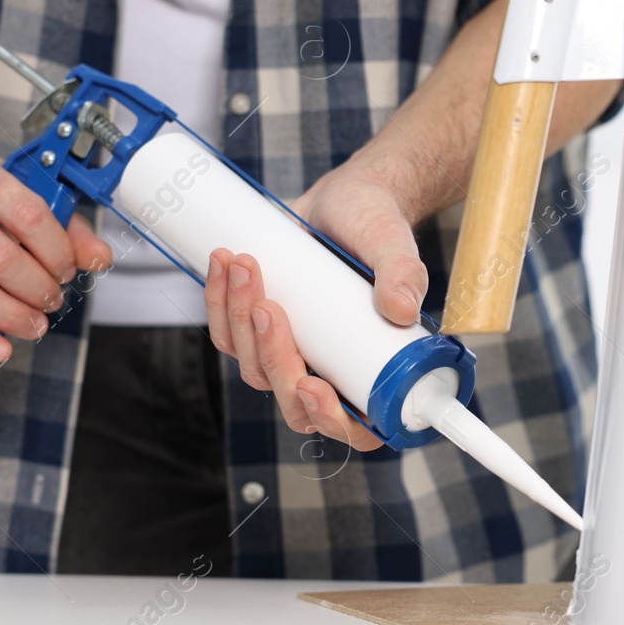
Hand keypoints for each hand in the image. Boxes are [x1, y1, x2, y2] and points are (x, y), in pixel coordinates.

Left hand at [202, 167, 429, 450]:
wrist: (347, 197)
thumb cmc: (377, 225)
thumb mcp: (393, 243)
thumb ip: (404, 274)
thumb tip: (401, 309)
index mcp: (373, 369)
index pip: (356, 428)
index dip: (330, 418)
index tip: (310, 384)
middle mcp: (331, 372)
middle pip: (291, 400)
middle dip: (273, 358)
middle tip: (270, 307)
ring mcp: (291, 353)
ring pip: (253, 368)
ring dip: (240, 322)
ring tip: (245, 264)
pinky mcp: (258, 330)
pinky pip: (229, 336)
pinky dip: (219, 303)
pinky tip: (223, 264)